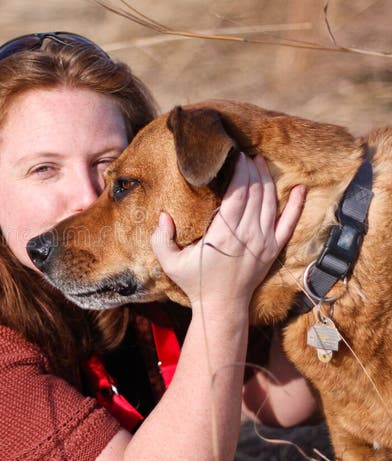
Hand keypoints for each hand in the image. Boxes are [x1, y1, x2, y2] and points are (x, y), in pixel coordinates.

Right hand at [150, 153, 304, 306]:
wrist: (222, 306)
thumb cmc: (196, 282)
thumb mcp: (170, 263)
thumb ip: (161, 238)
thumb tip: (164, 215)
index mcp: (224, 236)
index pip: (237, 195)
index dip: (238, 173)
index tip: (234, 156)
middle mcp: (248, 236)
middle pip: (255, 193)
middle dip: (251, 170)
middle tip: (245, 154)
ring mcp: (264, 242)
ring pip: (270, 202)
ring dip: (266, 179)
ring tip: (260, 162)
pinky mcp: (273, 249)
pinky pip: (289, 223)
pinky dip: (296, 205)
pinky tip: (299, 189)